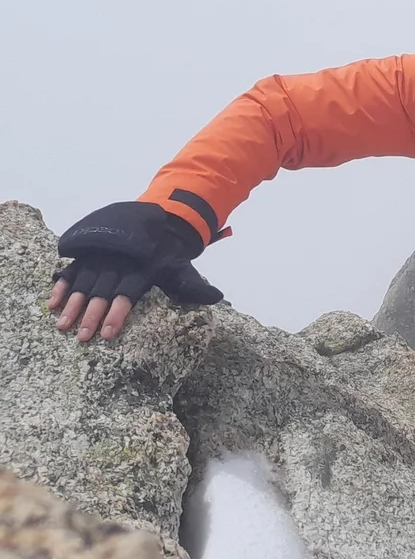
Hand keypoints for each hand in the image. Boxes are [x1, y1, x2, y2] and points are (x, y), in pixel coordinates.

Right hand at [50, 203, 222, 342]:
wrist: (156, 220)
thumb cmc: (167, 254)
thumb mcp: (182, 267)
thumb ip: (194, 286)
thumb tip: (217, 297)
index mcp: (141, 269)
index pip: (128, 294)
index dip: (118, 314)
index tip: (108, 335)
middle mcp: (119, 264)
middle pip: (103, 291)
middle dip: (92, 315)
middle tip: (82, 338)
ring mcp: (101, 258)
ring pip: (84, 282)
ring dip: (73, 305)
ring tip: (63, 326)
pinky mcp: (88, 254)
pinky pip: (72, 270)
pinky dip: (61, 286)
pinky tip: (52, 304)